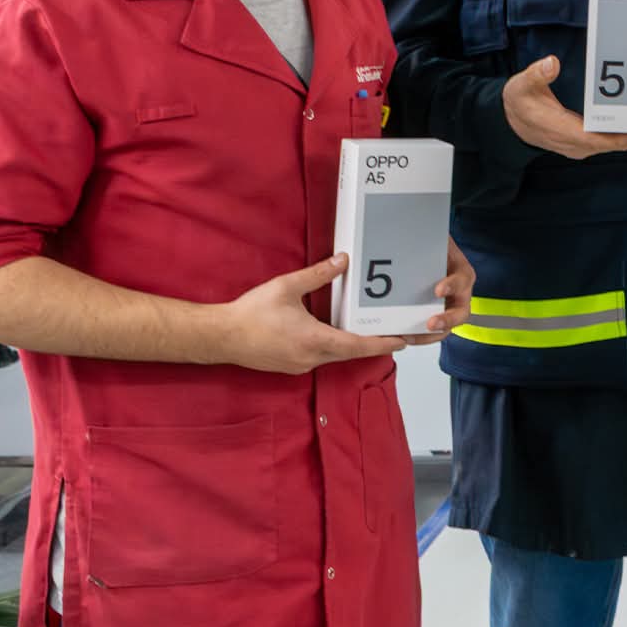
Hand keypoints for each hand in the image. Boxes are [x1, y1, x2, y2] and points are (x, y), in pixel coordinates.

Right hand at [219, 255, 406, 373]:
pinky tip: (334, 334)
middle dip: (374, 344)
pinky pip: (320, 357)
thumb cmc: (251, 313)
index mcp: (315, 340)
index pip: (359, 345)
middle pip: (351, 352)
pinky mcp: (291, 365)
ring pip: (335, 356)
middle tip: (396, 334)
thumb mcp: (287, 287)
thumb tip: (343, 260)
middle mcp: (312, 358)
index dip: (383, 343)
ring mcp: (301, 365)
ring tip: (370, 331)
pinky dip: (334, 347)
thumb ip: (318, 274)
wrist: (222, 337)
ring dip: (353, 345)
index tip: (404, 340)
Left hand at [402, 237, 475, 344]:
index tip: (438, 289)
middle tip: (430, 323)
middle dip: (446, 320)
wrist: (427, 251)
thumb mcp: (436, 239)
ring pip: (444, 328)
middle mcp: (459, 293)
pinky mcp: (432, 316)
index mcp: (462, 272)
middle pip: (460, 313)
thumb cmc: (433, 245)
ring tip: (408, 336)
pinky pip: (428, 331)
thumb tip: (409, 232)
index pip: (463, 280)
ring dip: (428, 335)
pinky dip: (416, 335)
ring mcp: (447, 307)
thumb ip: (430, 240)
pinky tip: (400, 335)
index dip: (453, 286)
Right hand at [502, 56, 626, 159]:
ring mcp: (580, 145)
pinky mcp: (583, 142)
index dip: (622, 137)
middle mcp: (575, 143)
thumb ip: (536, 75)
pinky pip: (610, 142)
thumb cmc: (518, 103)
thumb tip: (552, 63)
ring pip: (615, 145)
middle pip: (614, 145)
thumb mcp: (521, 86)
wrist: (509, 123)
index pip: (597, 139)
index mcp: (563, 131)